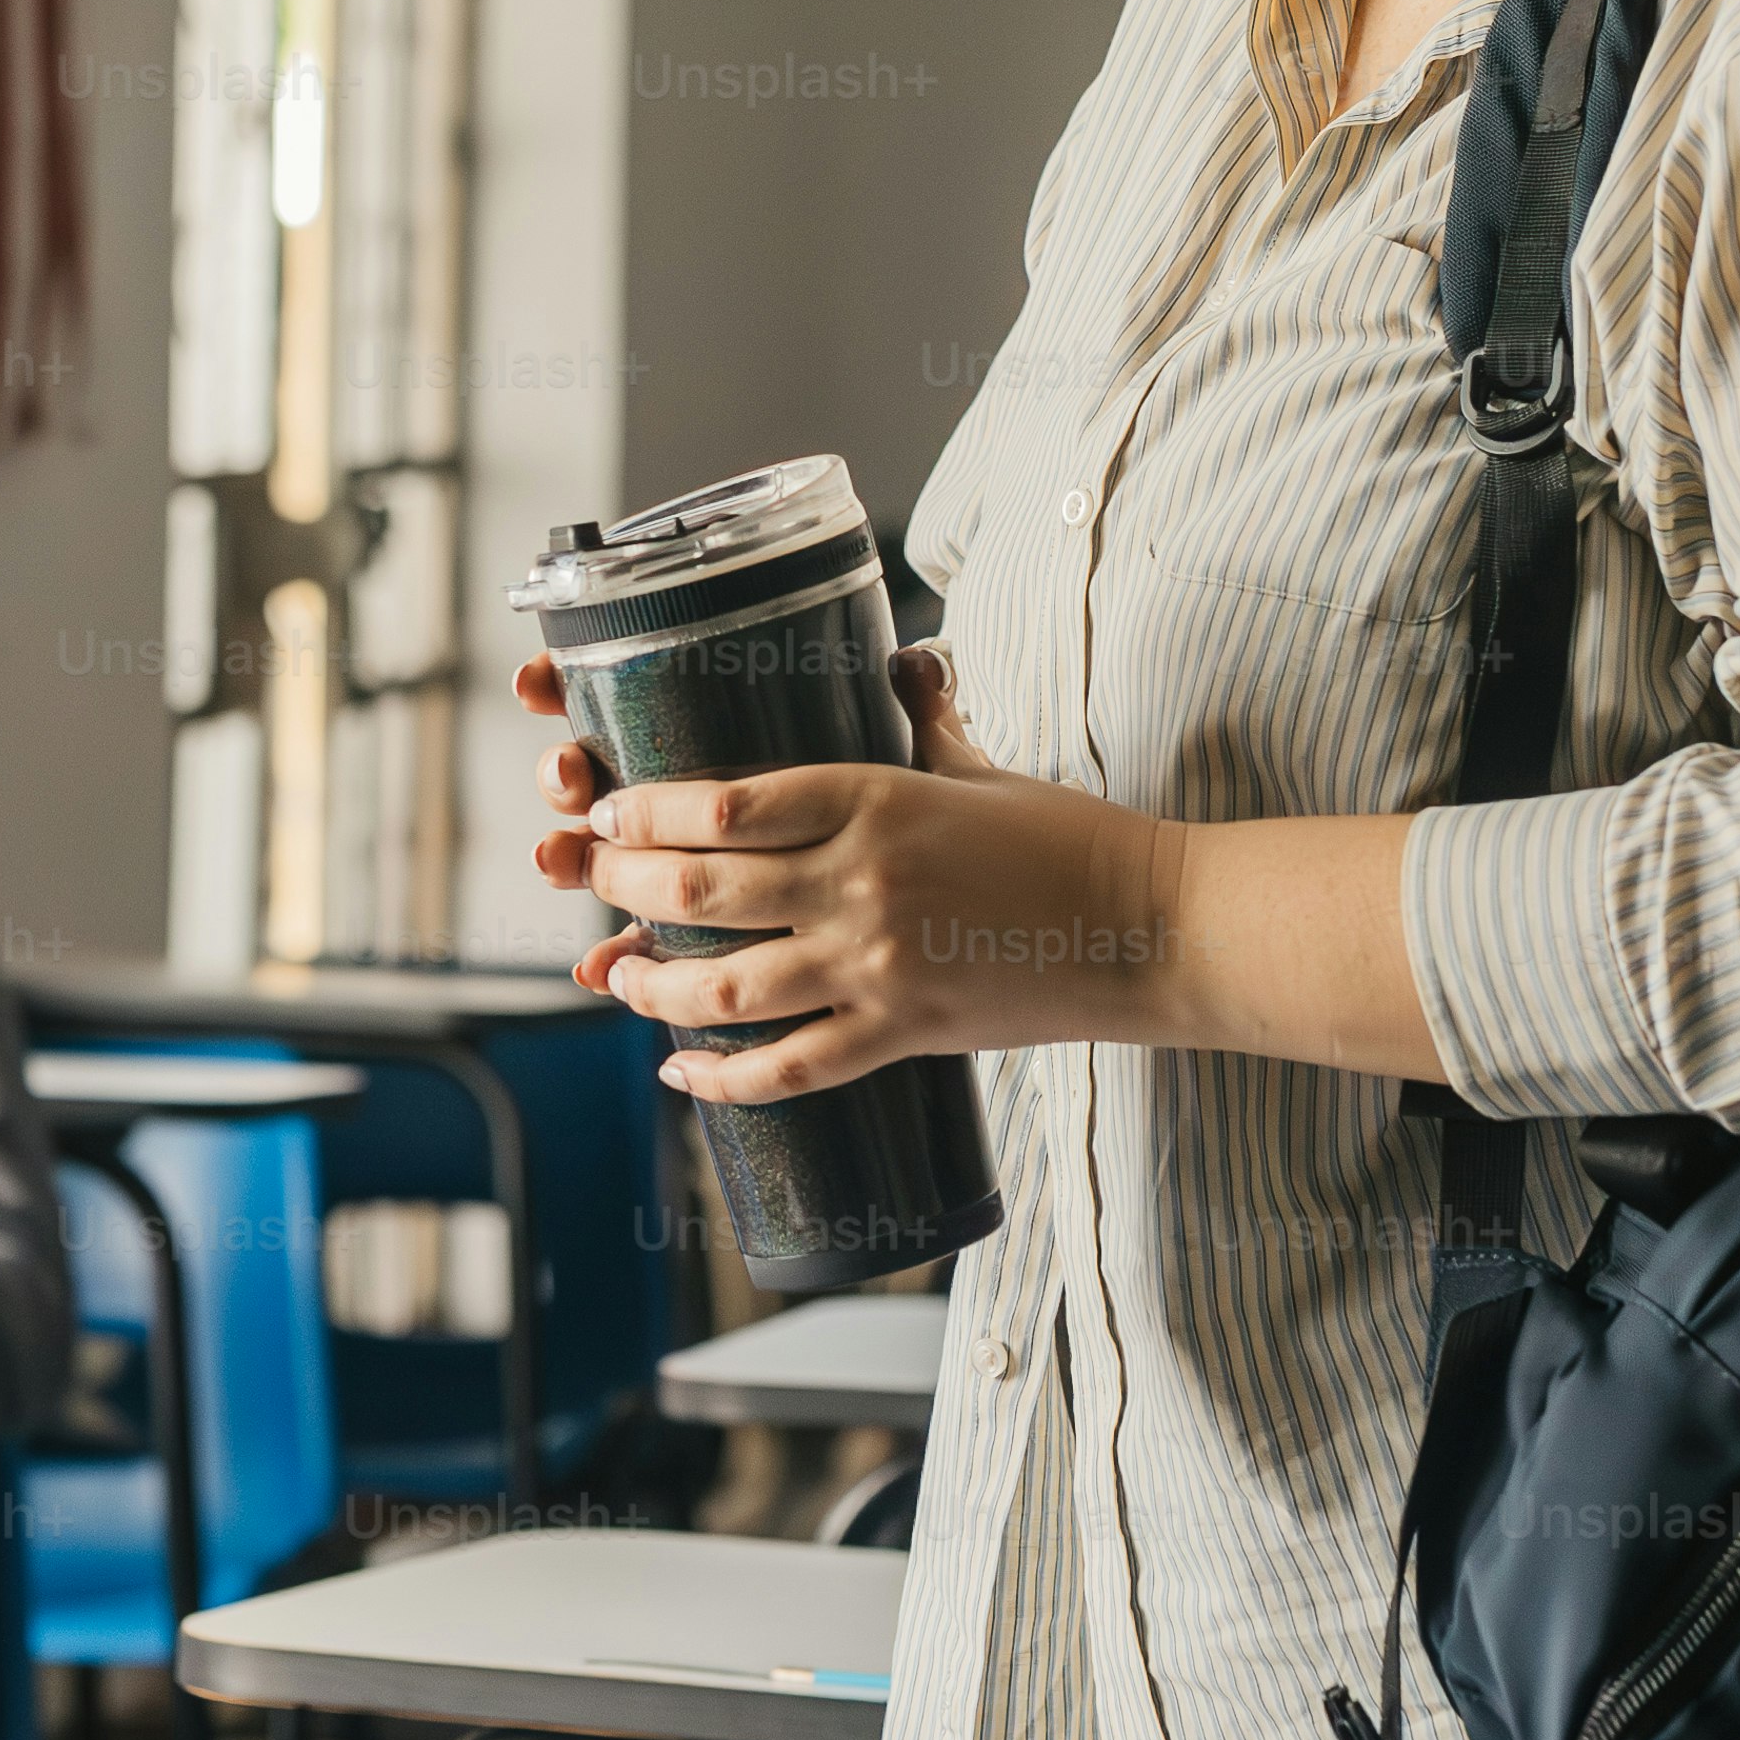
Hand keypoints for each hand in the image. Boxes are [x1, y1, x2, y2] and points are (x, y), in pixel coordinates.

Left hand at [523, 643, 1179, 1100]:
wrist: (1148, 927)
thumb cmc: (1070, 838)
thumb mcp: (983, 765)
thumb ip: (926, 716)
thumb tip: (906, 659)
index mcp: (875, 798)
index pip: (726, 801)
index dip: (647, 810)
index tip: (609, 809)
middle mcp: (862, 881)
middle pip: (700, 890)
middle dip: (622, 887)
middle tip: (591, 880)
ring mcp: (878, 964)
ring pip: (726, 987)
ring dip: (653, 985)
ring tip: (617, 976)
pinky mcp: (903, 1032)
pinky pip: (790, 1069)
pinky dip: (722, 1079)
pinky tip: (683, 1072)